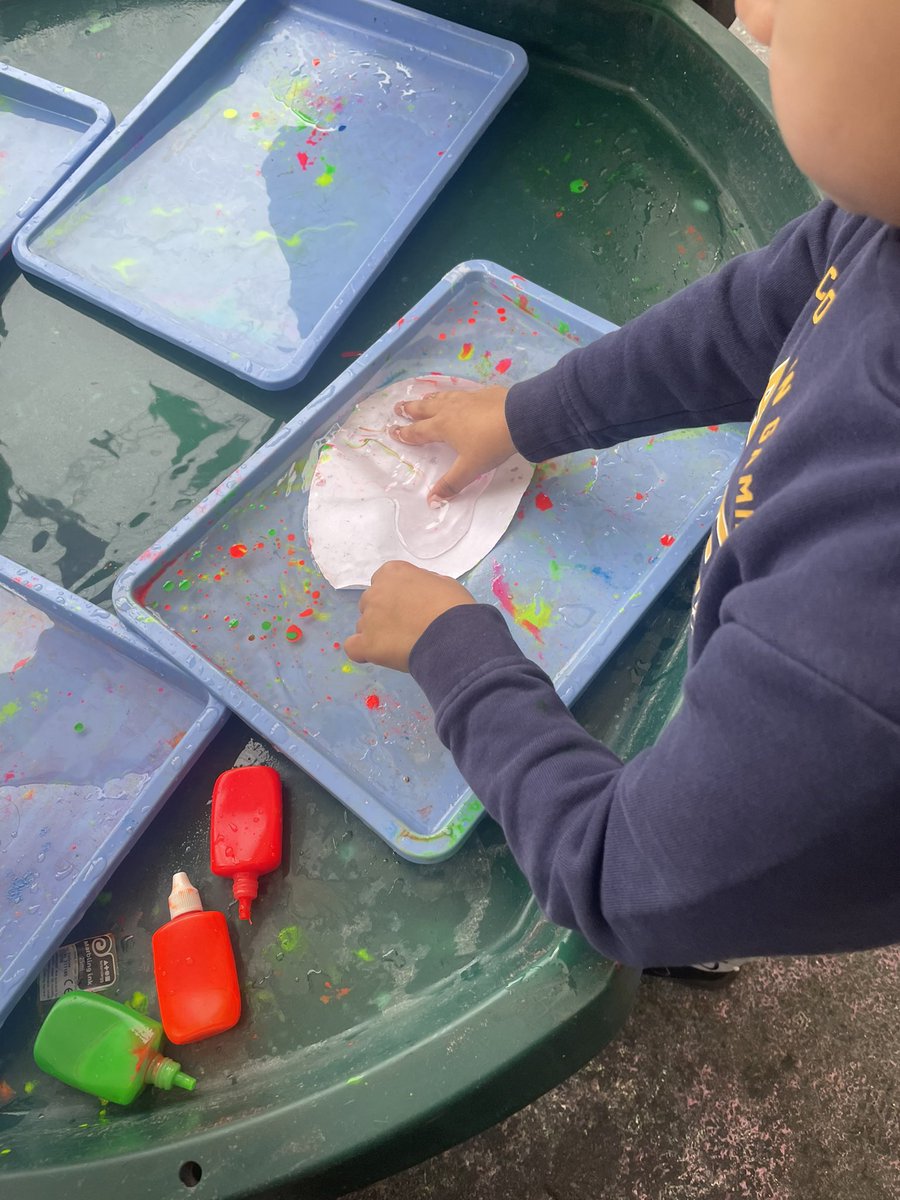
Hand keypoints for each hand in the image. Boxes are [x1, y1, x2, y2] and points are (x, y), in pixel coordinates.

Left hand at [344, 561, 475, 672]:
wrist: (453, 635)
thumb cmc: (453, 607)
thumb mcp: (442, 583)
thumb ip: (422, 584)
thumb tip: (417, 593)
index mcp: (392, 572)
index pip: (383, 580)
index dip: (395, 595)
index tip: (409, 606)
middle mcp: (375, 592)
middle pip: (371, 603)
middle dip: (384, 613)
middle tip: (406, 627)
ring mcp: (368, 618)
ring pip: (364, 625)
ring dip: (377, 633)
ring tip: (400, 646)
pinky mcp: (366, 644)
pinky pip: (353, 647)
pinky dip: (362, 651)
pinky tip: (377, 655)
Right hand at [389, 385, 514, 501]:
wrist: (519, 418)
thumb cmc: (490, 444)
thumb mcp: (470, 468)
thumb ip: (451, 484)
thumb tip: (432, 501)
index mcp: (443, 427)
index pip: (418, 431)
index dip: (404, 433)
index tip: (392, 431)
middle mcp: (450, 410)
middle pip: (425, 409)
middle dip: (410, 409)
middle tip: (398, 407)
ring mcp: (466, 399)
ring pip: (442, 397)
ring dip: (429, 399)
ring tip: (422, 398)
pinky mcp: (482, 393)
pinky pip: (461, 393)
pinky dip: (452, 395)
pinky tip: (458, 396)